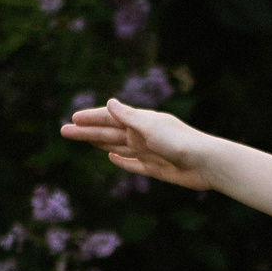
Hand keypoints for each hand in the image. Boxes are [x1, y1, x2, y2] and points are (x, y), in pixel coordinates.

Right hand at [59, 98, 217, 188]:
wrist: (207, 164)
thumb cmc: (181, 143)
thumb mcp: (151, 128)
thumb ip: (129, 118)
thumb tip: (109, 103)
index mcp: (142, 122)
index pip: (110, 117)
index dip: (91, 118)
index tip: (72, 118)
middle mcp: (144, 135)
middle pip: (109, 132)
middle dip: (87, 131)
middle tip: (64, 131)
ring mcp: (149, 151)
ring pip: (118, 146)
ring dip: (99, 142)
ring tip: (83, 139)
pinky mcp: (156, 168)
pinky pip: (133, 164)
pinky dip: (121, 161)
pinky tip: (110, 157)